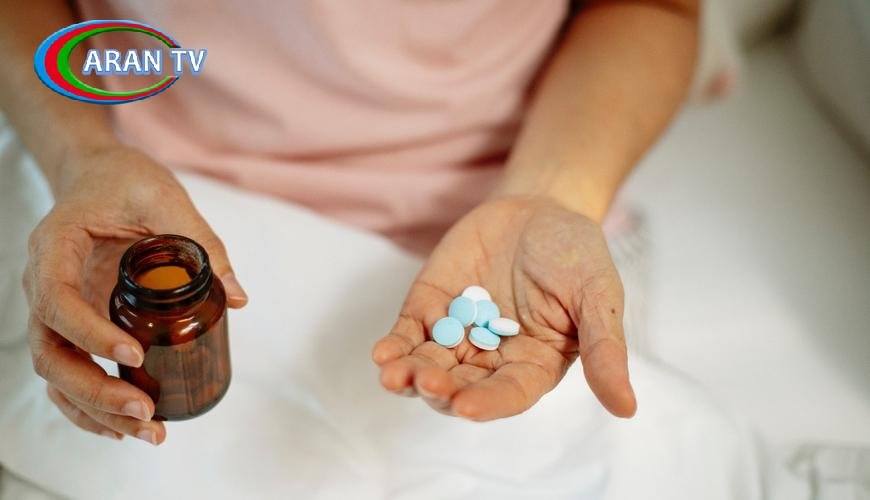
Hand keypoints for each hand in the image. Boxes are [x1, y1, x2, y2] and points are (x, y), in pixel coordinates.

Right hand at [23, 145, 247, 443]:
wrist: (99, 175)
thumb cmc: (126, 181)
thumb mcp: (166, 198)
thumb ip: (202, 243)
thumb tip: (236, 297)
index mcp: (56, 247)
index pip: (57, 301)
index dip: (90, 333)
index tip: (135, 354)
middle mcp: (44, 283)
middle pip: (49, 352)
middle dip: (94, 390)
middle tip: (145, 412)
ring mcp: (54, 308)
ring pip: (56, 373)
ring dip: (95, 409)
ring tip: (147, 431)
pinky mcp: (72, 323)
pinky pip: (69, 371)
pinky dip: (91, 404)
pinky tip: (125, 425)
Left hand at [372, 196, 635, 419]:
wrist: (538, 207)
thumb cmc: (576, 253)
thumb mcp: (598, 296)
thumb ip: (605, 349)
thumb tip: (627, 408)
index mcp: (532, 364)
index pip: (508, 395)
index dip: (486, 404)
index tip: (464, 407)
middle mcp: (491, 358)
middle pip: (460, 386)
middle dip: (440, 388)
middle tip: (425, 381)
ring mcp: (458, 334)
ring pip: (428, 366)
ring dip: (409, 374)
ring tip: (394, 374)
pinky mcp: (430, 307)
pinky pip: (409, 334)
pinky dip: (394, 345)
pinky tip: (383, 353)